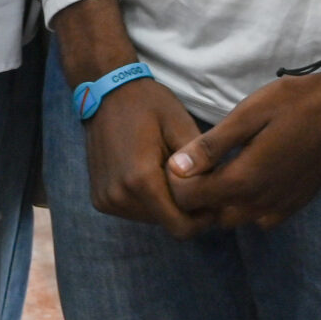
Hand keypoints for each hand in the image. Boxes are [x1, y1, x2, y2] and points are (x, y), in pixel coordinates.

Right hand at [51, 0, 203, 238]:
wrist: (105, 91)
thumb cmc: (148, 104)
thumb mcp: (181, 126)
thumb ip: (201, 165)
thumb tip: (221, 194)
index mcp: (141, 181)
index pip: (180, 228)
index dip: (202, 219)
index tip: (211, 198)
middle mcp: (119, 197)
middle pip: (166, 223)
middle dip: (183, 209)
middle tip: (193, 180)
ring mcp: (105, 199)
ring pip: (150, 218)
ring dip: (164, 204)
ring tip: (169, 173)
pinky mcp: (99, 199)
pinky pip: (133, 211)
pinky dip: (147, 200)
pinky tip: (150, 173)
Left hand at [164, 11, 320, 229]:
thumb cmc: (295, 103)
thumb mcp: (247, 115)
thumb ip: (212, 146)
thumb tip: (177, 168)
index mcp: (244, 181)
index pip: (191, 199)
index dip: (177, 182)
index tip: (179, 158)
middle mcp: (261, 204)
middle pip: (211, 213)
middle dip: (198, 194)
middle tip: (198, 161)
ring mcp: (282, 207)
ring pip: (237, 217)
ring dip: (223, 200)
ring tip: (221, 166)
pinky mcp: (297, 204)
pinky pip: (261, 216)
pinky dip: (248, 202)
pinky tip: (250, 173)